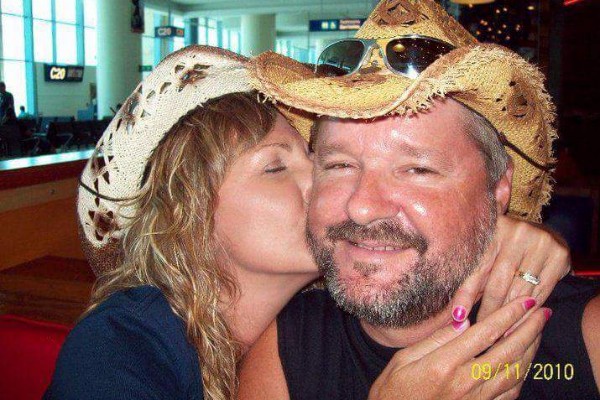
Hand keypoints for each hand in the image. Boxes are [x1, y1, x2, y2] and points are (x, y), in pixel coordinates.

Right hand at [368, 296, 550, 399]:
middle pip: (508, 351)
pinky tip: (524, 362)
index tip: (525, 300)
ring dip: (530, 350)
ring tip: (537, 331)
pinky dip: (522, 375)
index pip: (485, 333)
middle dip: (529, 329)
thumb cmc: (392, 390)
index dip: (509, 314)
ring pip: (514, 373)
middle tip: (542, 310)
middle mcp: (465, 382)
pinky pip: (509, 393)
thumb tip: (463, 322)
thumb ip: (436, 339)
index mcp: (444, 364)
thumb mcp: (403, 359)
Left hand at [449, 215, 569, 323]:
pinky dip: (528, 312)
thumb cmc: (506, 251)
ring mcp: (539, 242)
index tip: (458, 318)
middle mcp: (515, 233)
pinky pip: (540, 293)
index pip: (476, 269)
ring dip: (507, 317)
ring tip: (498, 334)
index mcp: (491, 231)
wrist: (546, 235)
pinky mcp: (558, 256)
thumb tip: (455, 315)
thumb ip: (473, 282)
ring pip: (518, 291)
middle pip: (497, 283)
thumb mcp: (487, 259)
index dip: (465, 295)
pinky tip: (520, 325)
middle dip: (488, 311)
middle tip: (480, 332)